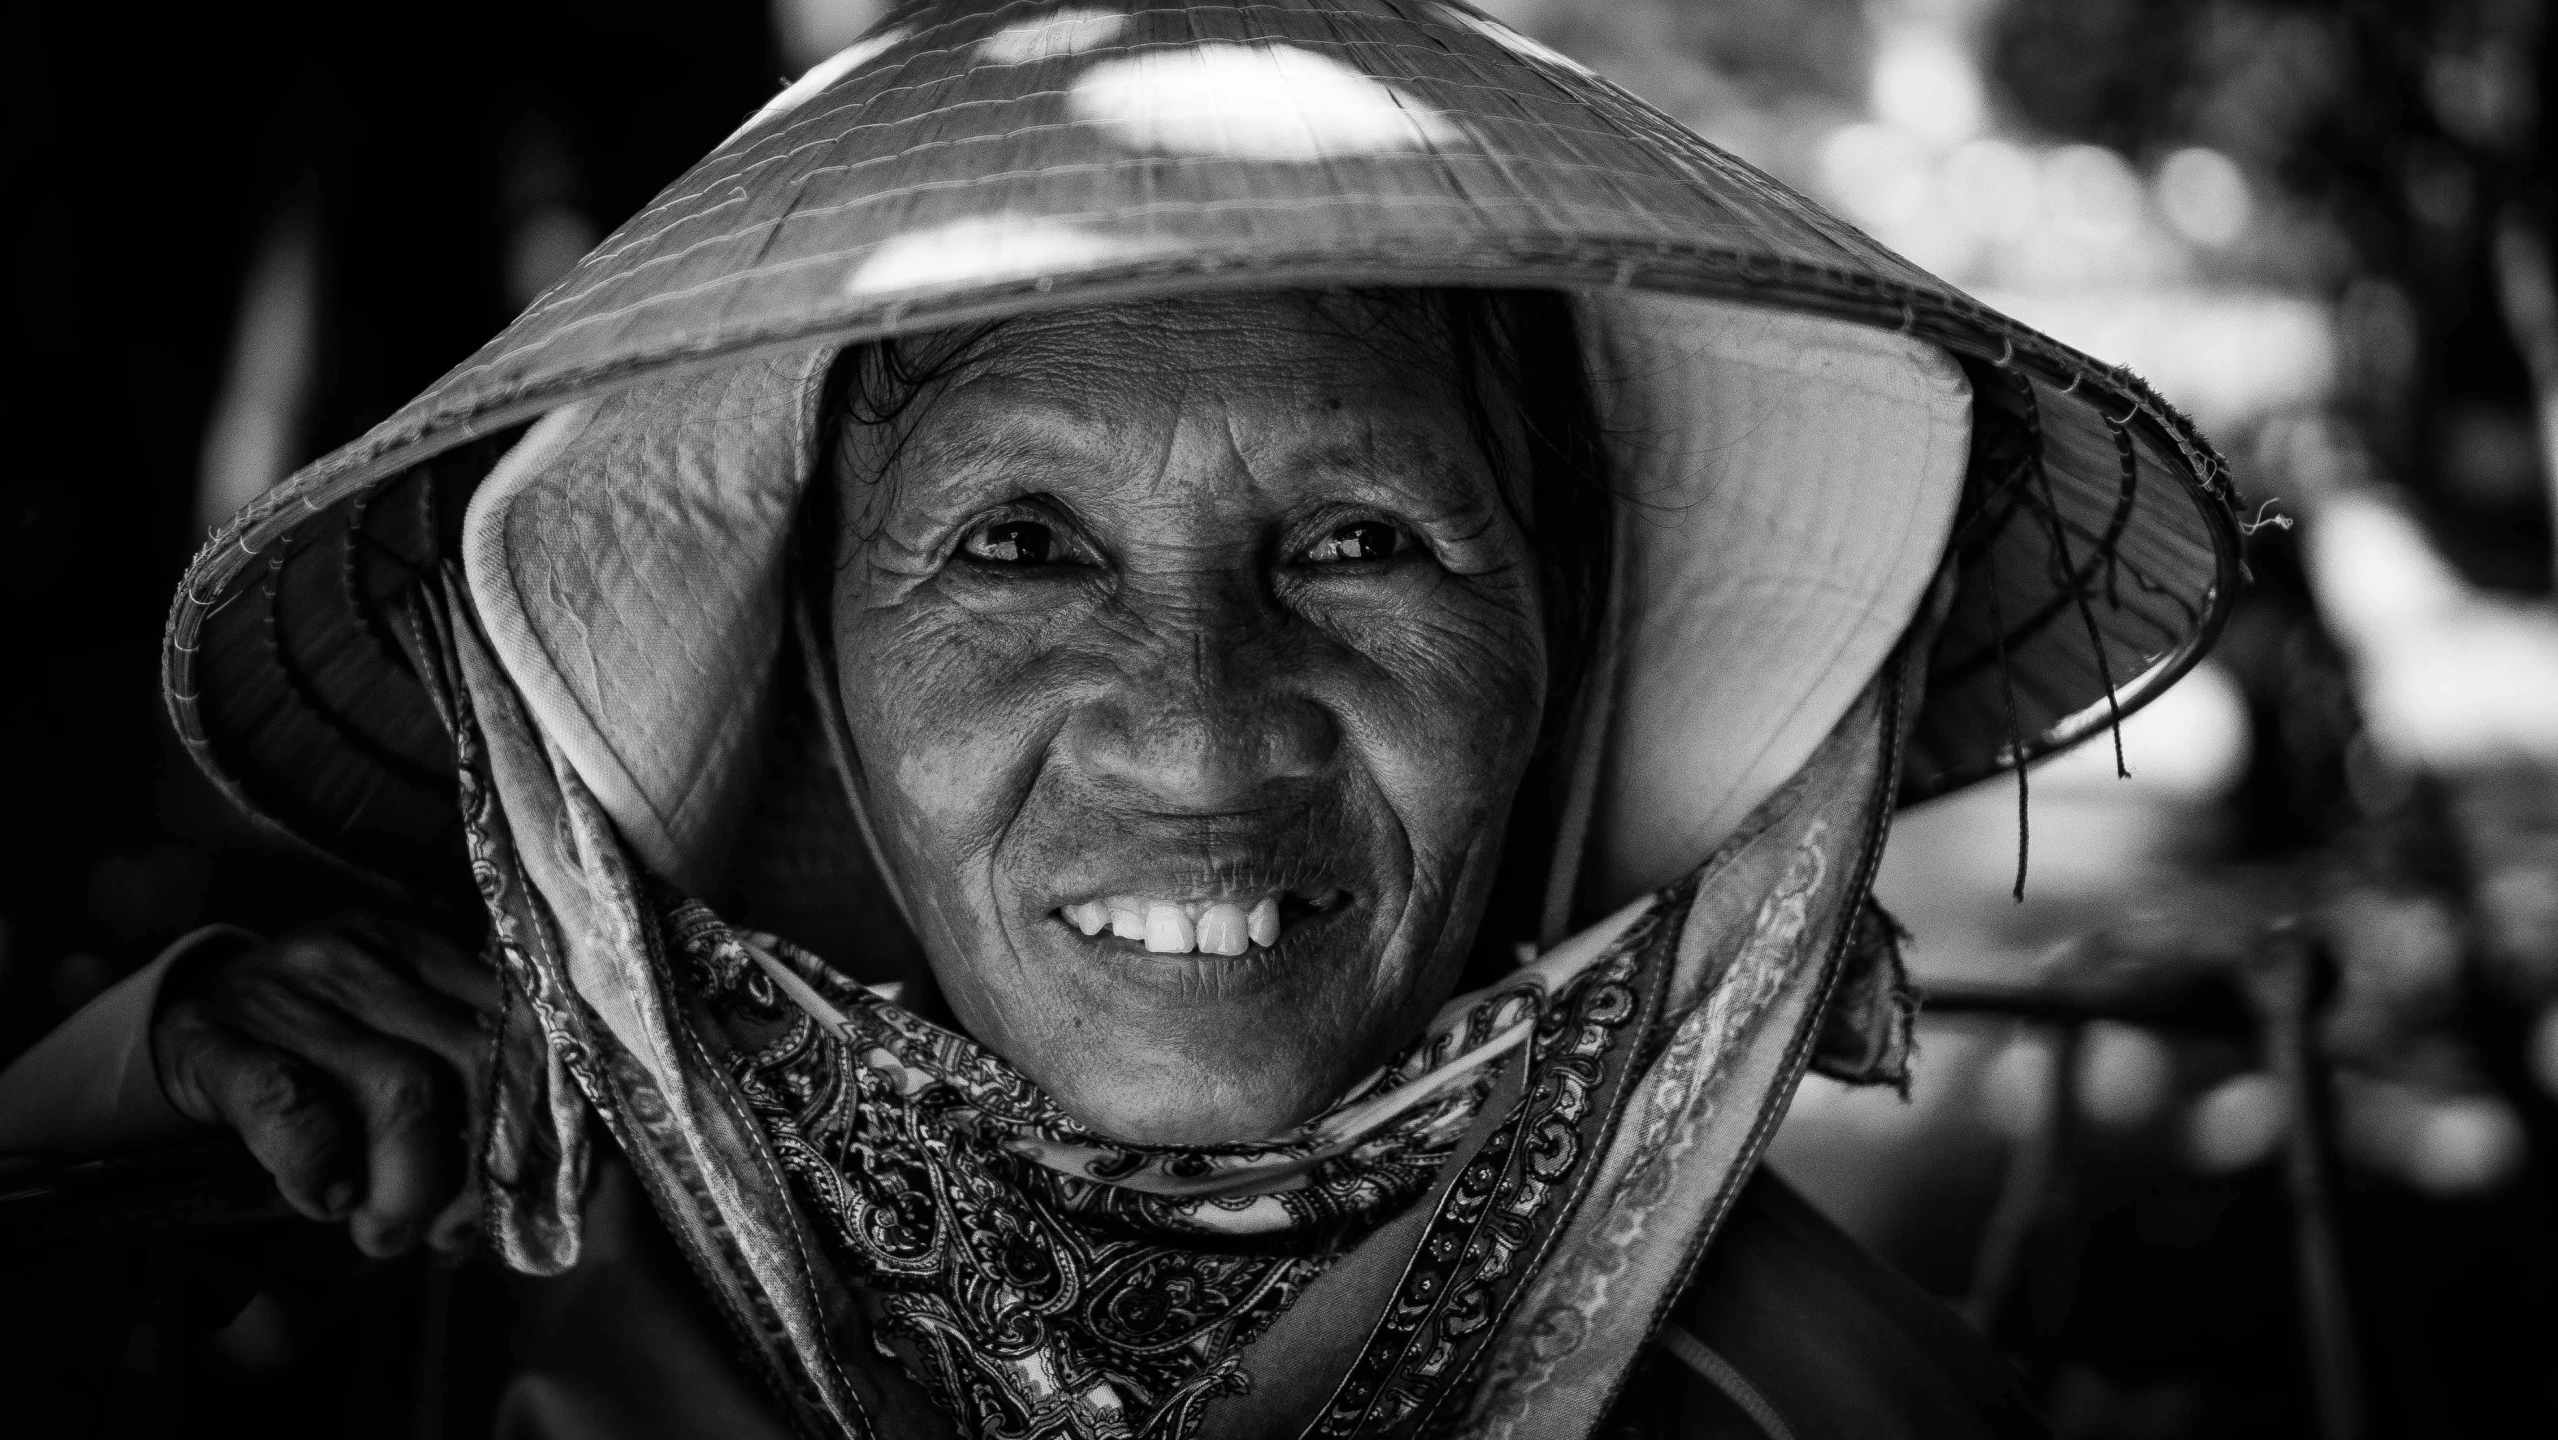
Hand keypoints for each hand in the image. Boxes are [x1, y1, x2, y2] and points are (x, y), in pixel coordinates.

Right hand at [152, 915, 497, 1256]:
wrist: (174, 1022)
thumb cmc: (309, 1043)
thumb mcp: (387, 1028)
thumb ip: (456, 1078)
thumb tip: (527, 1182)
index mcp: (419, 953)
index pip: (517, 1025)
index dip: (536, 1119)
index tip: (528, 1189)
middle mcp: (363, 963)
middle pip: (473, 1060)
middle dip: (480, 1165)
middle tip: (452, 1232)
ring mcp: (290, 996)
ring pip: (402, 1089)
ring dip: (413, 1185)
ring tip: (390, 1232)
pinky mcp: (217, 1042)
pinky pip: (294, 1107)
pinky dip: (325, 1169)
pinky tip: (328, 1201)